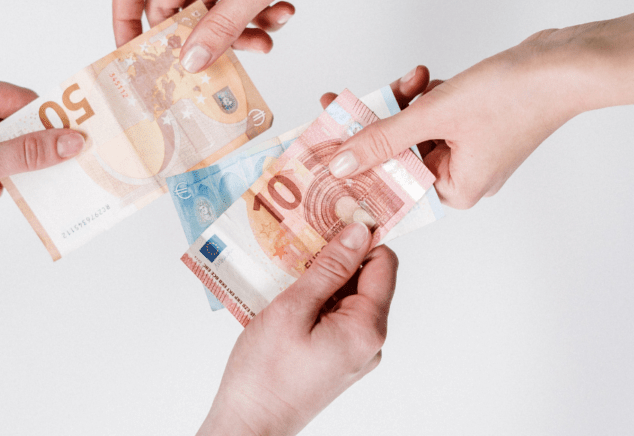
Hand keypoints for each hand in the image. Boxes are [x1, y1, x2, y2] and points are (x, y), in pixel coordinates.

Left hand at [0, 71, 84, 269]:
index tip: (81, 140)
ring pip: (5, 140)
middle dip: (37, 145)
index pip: (22, 99)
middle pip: (16, 119)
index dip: (52, 120)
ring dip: (18, 163)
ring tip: (31, 183)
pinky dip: (1, 172)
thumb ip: (26, 154)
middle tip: (67, 165)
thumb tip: (72, 141)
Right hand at [113, 0, 405, 71]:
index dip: (125, 18)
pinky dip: (258, 13)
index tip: (134, 54)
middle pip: (176, 3)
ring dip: (237, 29)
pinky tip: (283, 13)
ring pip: (213, 6)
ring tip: (264, 40)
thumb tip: (191, 60)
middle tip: (213, 63)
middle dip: (197, 36)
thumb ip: (223, 26)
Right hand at [197, 222, 397, 435]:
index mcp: (366, 328)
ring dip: (322, 278)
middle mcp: (370, 341)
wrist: (250, 423)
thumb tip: (359, 232)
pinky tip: (287, 295)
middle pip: (366, 279)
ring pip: (348, 297)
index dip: (362, 237)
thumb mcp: (293, 309)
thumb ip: (329, 268)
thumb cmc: (265, 373)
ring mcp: (355, 352)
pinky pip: (336, 317)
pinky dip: (317, 300)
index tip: (334, 218)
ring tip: (287, 269)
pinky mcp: (338, 358)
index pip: (384, 263)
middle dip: (337, 256)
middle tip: (301, 239)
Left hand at [323, 29, 591, 208]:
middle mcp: (463, 176)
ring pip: (416, 128)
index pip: (391, 185)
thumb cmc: (514, 97)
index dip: (356, 166)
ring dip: (405, 101)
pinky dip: (427, 95)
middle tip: (344, 104)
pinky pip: (436, 113)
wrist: (564, 64)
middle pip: (399, 153)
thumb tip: (341, 163)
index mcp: (455, 190)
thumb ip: (383, 139)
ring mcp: (472, 149)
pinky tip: (426, 77)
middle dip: (379, 123)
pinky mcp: (478, 122)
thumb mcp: (434, 116)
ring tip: (410, 80)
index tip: (324, 148)